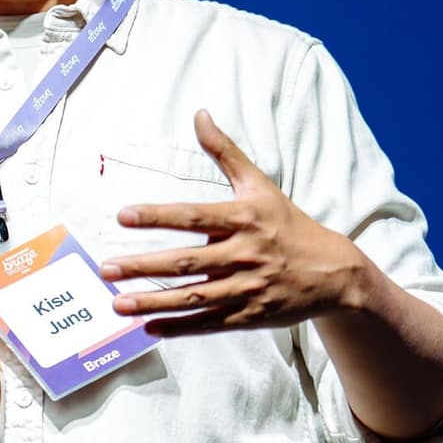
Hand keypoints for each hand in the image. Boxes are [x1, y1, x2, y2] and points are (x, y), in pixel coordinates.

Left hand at [98, 110, 373, 336]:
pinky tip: (149, 328)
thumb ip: (225, 152)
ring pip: (194, 297)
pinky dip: (179, 328)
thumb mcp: (260, 185)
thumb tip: (199, 114)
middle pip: (186, 261)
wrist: (335, 273)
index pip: (193, 216)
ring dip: (153, 303)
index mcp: (243, 219)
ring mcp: (247, 288)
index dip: (157, 216)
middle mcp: (244, 254)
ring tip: (117, 304)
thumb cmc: (288, 224)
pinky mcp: (250, 316)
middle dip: (144, 266)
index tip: (122, 216)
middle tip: (106, 267)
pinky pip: (209, 324)